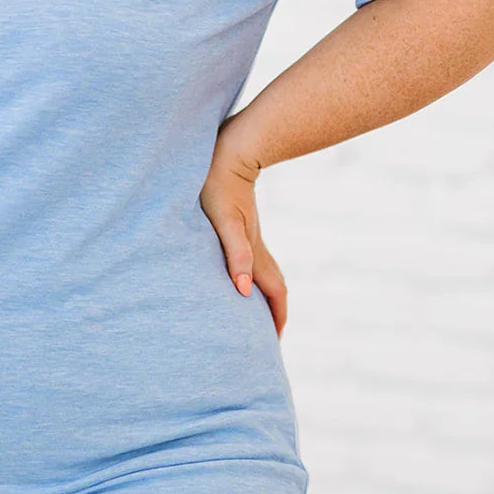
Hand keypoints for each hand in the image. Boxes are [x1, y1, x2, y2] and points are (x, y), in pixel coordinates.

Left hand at [198, 132, 287, 338]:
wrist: (230, 150)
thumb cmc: (217, 185)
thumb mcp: (224, 221)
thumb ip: (235, 254)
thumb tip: (242, 292)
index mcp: (254, 251)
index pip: (274, 293)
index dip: (275, 319)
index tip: (272, 343)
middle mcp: (257, 246)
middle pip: (274, 287)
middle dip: (274, 313)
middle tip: (266, 337)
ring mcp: (251, 235)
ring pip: (265, 273)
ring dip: (264, 296)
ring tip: (254, 314)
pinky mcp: (242, 224)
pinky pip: (253, 259)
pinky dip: (251, 276)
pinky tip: (238, 276)